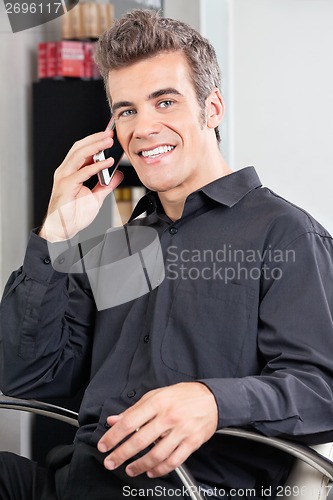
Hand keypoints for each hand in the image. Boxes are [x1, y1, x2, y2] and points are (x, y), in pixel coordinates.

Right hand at [39, 130, 122, 241]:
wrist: (63, 230)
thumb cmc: (73, 214)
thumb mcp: (96, 197)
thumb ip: (106, 185)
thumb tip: (117, 175)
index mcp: (70, 172)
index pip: (81, 150)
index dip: (94, 141)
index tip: (109, 136)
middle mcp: (65, 172)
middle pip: (79, 148)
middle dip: (95, 139)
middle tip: (110, 134)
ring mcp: (64, 178)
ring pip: (79, 155)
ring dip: (95, 147)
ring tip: (109, 142)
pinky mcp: (66, 186)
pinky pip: (83, 172)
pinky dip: (96, 166)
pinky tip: (107, 163)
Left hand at [97, 382, 217, 477]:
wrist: (211, 398)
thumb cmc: (182, 396)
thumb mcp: (156, 395)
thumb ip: (134, 410)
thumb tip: (114, 420)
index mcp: (157, 403)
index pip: (129, 422)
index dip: (114, 436)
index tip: (104, 445)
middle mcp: (168, 417)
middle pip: (140, 440)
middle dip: (121, 454)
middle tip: (110, 462)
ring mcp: (181, 431)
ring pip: (156, 454)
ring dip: (139, 466)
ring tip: (130, 469)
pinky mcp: (192, 443)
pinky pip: (173, 461)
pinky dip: (160, 469)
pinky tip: (151, 471)